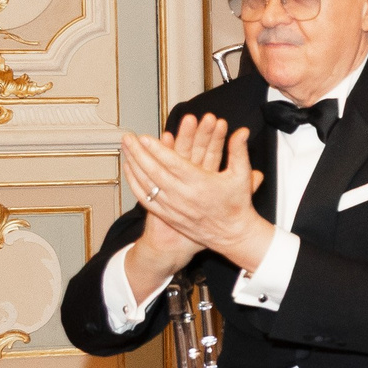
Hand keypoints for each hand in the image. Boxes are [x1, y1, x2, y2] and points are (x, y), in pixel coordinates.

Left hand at [118, 115, 232, 304]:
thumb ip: (239, 151)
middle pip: (154, 172)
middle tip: (127, 138)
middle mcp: (183, 195)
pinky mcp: (168, 215)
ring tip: (125, 149)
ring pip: (147, 184)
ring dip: (133, 165)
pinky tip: (129, 171)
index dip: (157, 150)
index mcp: (200, 183)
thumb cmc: (237, 205)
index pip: (173, 164)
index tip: (144, 137)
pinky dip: (135, 184)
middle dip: (138, 153)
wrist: (232, 235)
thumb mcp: (241, 176)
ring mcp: (173, 206)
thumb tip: (242, 132)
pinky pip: (146, 198)